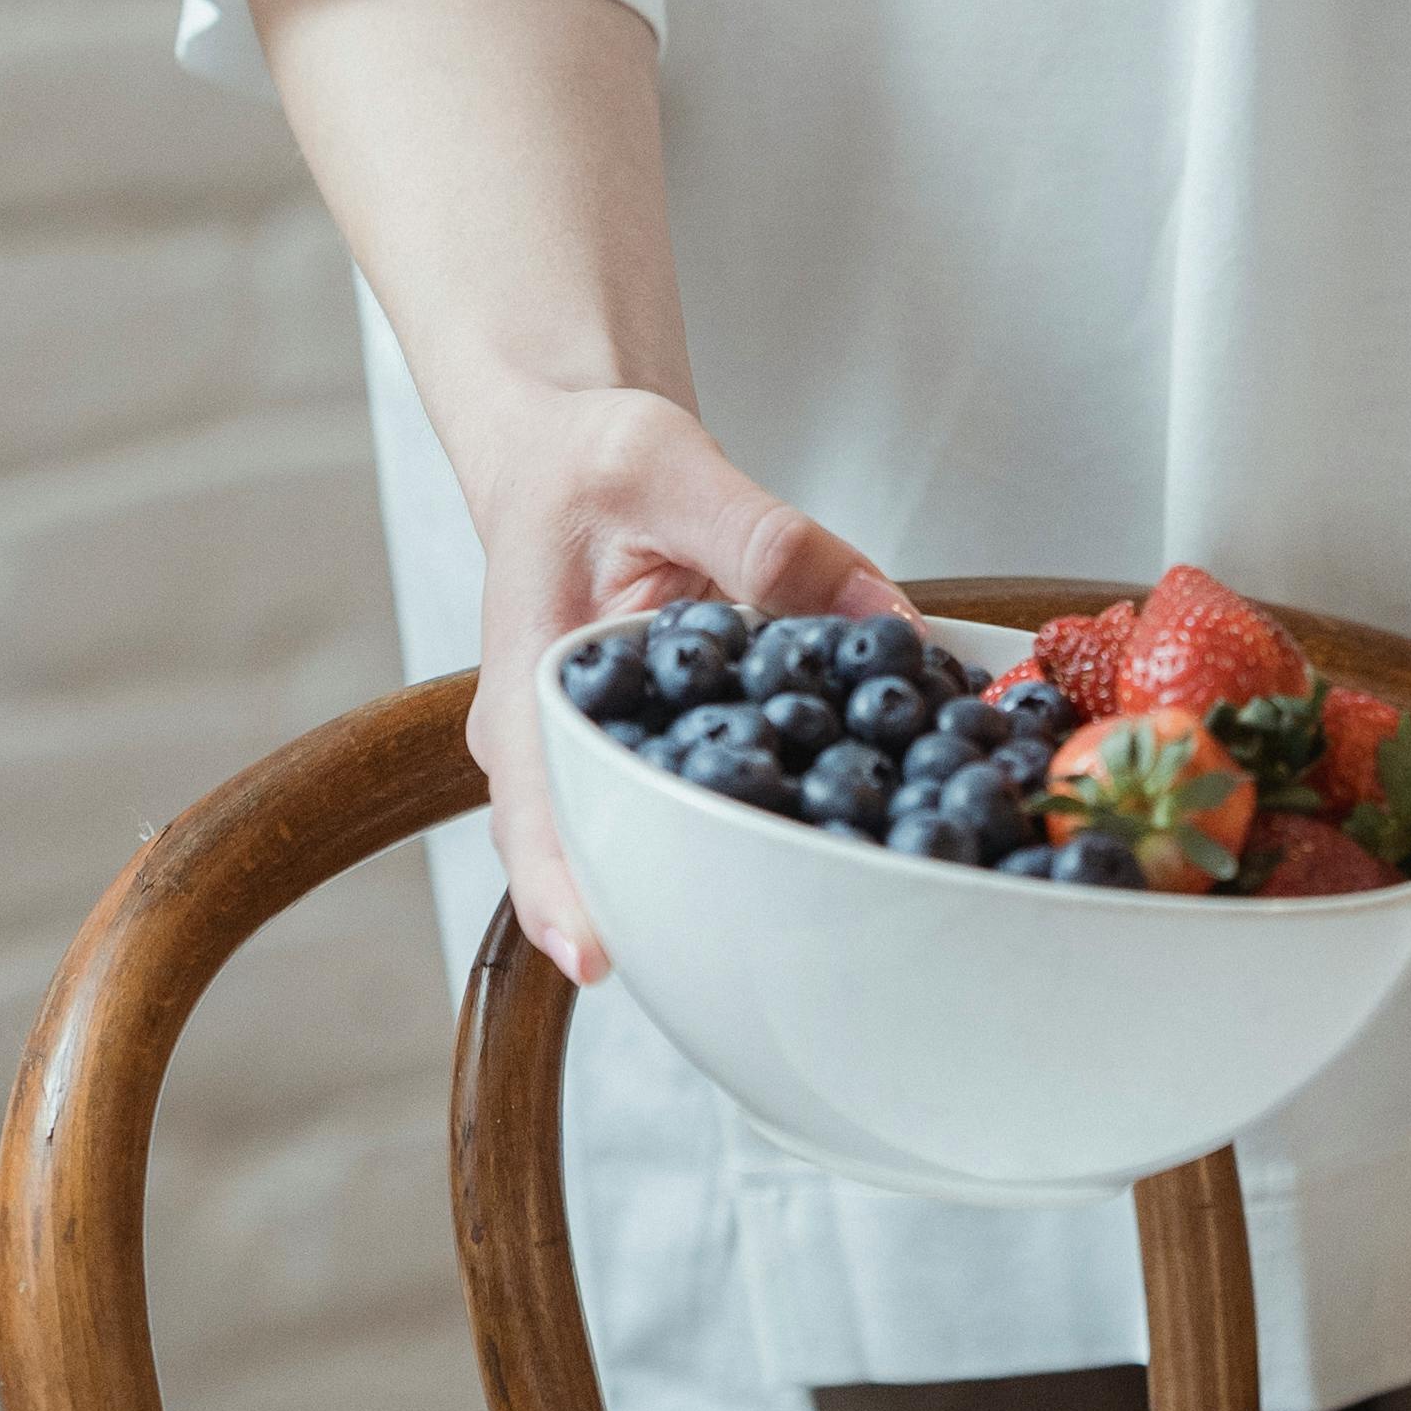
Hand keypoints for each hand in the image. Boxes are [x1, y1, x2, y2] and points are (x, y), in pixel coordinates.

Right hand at [467, 376, 897, 986]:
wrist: (568, 450)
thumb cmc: (589, 459)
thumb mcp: (671, 469)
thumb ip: (770, 542)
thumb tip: (882, 616)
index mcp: (528, 689)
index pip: (532, 818)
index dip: (563, 896)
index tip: (601, 960)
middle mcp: (553, 744)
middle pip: (599, 855)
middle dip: (673, 903)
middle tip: (774, 941)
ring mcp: (599, 753)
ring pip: (654, 832)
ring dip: (732, 857)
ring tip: (826, 888)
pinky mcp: (654, 741)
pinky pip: (702, 788)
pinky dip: (767, 799)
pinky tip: (850, 812)